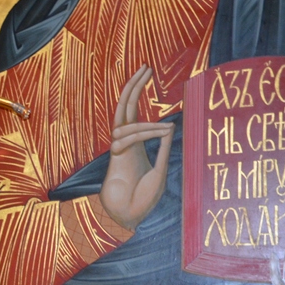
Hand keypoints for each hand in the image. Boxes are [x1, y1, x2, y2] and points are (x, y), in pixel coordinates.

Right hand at [99, 65, 174, 230]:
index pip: (134, 111)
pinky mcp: (114, 157)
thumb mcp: (160, 170)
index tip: (148, 74)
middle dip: (134, 86)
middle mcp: (125, 142)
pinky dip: (143, 133)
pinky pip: (125, 138)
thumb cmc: (142, 199)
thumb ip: (163, 149)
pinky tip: (161, 133)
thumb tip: (170, 127)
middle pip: (125, 107)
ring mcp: (118, 149)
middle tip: (145, 67)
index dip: (138, 91)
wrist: (126, 217)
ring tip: (166, 128)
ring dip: (148, 122)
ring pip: (126, 122)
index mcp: (136, 144)